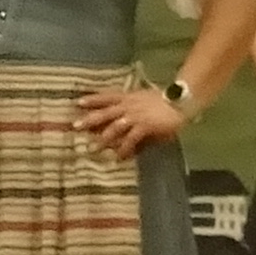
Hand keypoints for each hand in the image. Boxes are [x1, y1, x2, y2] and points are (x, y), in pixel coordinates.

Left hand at [75, 83, 191, 157]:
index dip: (92, 99)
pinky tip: (118, 157)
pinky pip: (130, 139)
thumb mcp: (144, 99)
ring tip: (92, 149)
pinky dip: (124, 149)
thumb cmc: (164, 101)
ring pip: (114, 127)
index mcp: (128, 97)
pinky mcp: (145, 126)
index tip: (77, 102)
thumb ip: (132, 107)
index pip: (106, 97)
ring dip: (102, 139)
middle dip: (89, 120)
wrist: (180, 101)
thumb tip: (121, 116)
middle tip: (75, 127)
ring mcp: (136, 116)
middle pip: (105, 112)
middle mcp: (128, 105)